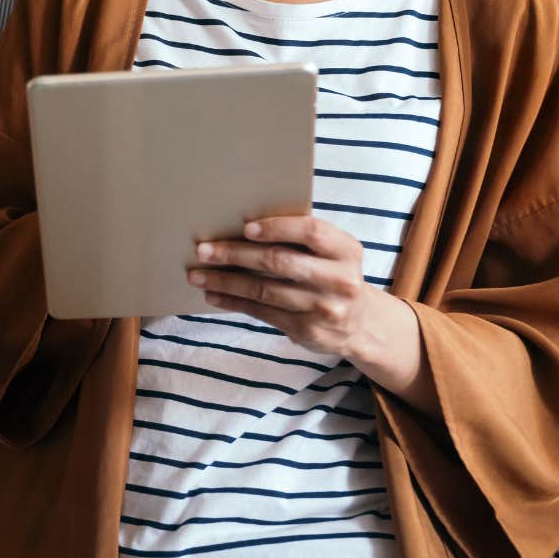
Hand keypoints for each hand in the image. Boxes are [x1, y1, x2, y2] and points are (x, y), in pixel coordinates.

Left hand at [188, 214, 377, 360]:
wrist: (361, 325)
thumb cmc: (332, 276)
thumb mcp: (332, 255)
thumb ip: (301, 241)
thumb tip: (240, 227)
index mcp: (346, 251)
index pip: (312, 232)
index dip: (277, 228)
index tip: (245, 227)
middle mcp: (340, 280)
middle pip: (279, 262)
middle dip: (236, 254)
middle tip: (203, 250)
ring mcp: (324, 308)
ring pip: (264, 290)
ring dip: (225, 281)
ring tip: (197, 275)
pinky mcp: (307, 330)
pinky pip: (262, 312)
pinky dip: (233, 302)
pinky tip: (213, 294)